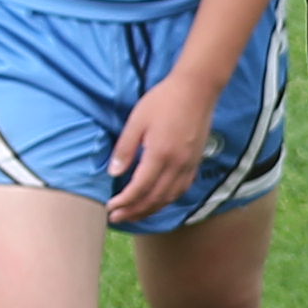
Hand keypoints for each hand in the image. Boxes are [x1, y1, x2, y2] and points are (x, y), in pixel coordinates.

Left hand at [105, 69, 208, 218]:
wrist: (197, 90)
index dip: (124, 202)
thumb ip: (125, 148)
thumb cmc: (163, 100)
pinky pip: (181, 189)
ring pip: (169, 198)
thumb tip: (113, 173)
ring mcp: (189, 165)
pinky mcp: (195, 162)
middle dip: (134, 211)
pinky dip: (168, 200)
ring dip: (150, 210)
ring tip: (134, 215)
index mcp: (159, 154)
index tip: (110, 207)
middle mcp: (177, 165)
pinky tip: (158, 201)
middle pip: (154, 199)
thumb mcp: (137, 120)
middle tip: (117, 218)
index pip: (139, 189)